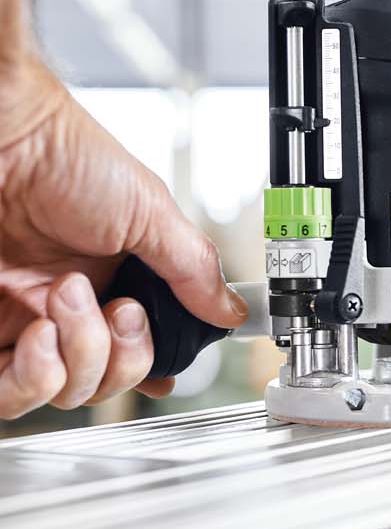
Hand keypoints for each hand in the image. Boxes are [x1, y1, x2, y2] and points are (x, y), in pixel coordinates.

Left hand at [0, 55, 246, 417]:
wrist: (6, 135)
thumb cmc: (64, 153)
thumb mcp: (149, 210)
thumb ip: (194, 268)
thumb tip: (230, 310)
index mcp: (114, 278)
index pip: (137, 351)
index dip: (147, 369)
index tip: (160, 374)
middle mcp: (67, 305)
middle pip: (107, 382)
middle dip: (121, 357)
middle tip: (117, 308)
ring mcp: (24, 318)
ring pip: (62, 393)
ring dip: (79, 361)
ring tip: (65, 305)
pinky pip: (10, 393)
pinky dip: (34, 378)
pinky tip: (40, 335)